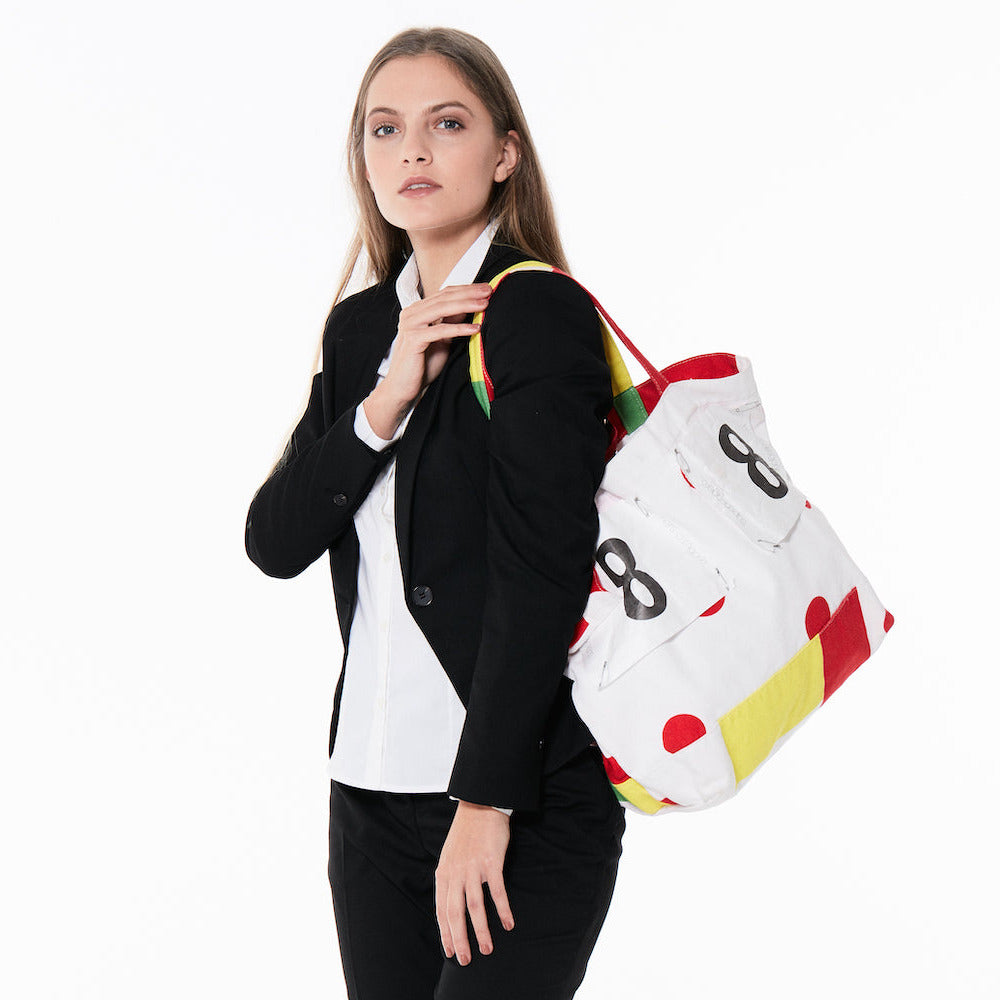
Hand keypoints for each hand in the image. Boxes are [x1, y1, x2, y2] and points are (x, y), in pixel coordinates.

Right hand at [364, 283, 492, 438]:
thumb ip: (451, 322)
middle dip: (469, 293)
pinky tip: (475, 328)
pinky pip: (440, 330)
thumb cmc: (422, 366)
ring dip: (466, 305)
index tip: (486, 288)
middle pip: (444, 297)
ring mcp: (410, 325)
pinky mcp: (413, 339)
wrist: (404, 388)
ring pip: (442, 309)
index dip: (466, 289)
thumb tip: (469, 306)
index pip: (444, 294)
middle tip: (489, 291)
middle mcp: (411, 313)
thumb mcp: (442, 339)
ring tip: (485, 304)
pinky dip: (459, 328)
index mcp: (417, 310)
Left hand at [435, 800, 514, 965]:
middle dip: (460, 939)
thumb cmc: (466, 833)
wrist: (481, 805)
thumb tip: (450, 905)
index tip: (451, 951)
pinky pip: (497, 891)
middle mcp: (456, 872)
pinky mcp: (491, 862)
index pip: (441, 910)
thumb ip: (449, 879)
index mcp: (443, 873)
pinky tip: (508, 923)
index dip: (446, 933)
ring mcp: (473, 867)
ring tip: (487, 949)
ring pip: (475, 906)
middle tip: (466, 960)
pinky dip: (502, 909)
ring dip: (481, 930)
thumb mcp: (449, 856)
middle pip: (455, 913)